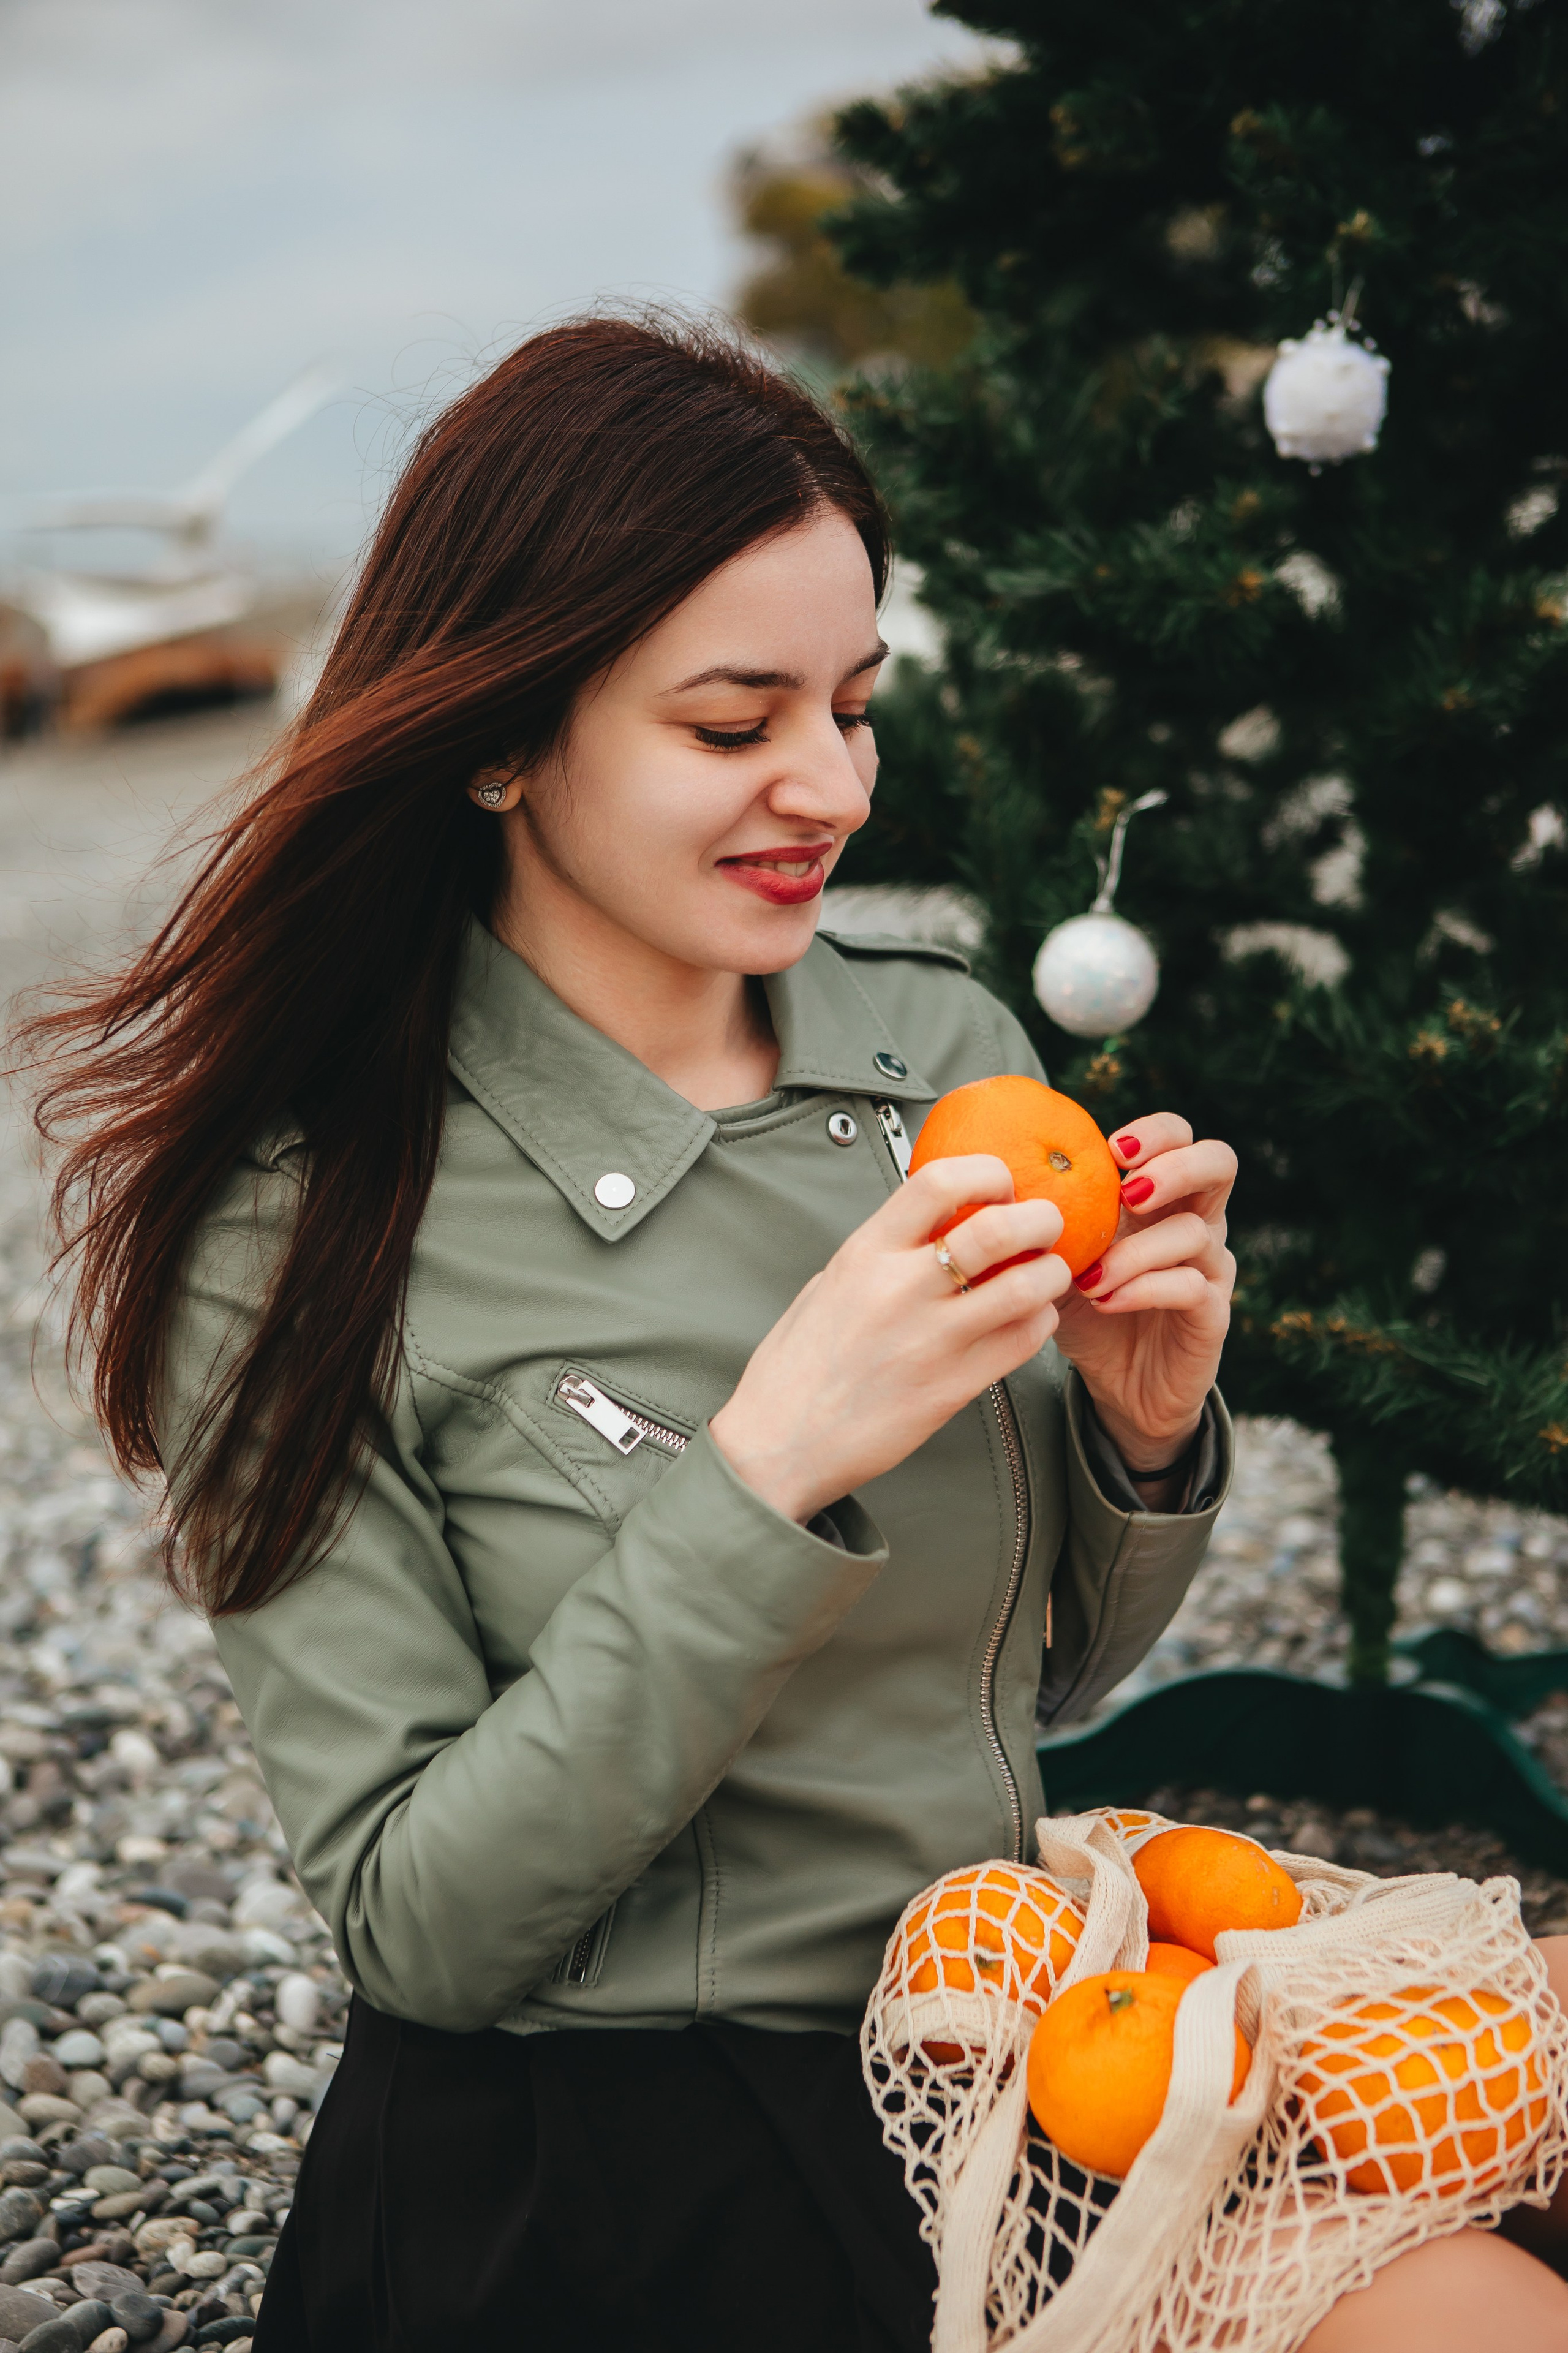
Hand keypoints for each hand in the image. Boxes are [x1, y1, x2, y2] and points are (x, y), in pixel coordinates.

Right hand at [711, 1156, 1073, 1522]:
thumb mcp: (829, 1284)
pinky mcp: (952, 1388)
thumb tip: (931, 1228)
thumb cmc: (796, 1368)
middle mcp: (900, 1289)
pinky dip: (1040, 1323)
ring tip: (1047, 1273)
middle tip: (1047, 1224)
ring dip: (1051, 1273)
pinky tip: (1030, 1320)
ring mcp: (931, 1341)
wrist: (778, 1444)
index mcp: (865, 1253)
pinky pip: (1022, 1342)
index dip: (987, 1173)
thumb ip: (883, 1252)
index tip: (1000, 1186)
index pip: (939, 1182)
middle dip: (1041, 1218)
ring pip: (1026, 1287)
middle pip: (998, 1227)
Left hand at [1053, 1115, 1235, 1479]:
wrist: (1120, 1386)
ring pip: (1194, 1232)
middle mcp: (1198, 1223)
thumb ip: (1047, 1218)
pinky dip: (1143, 1288)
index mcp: (1164, 1199)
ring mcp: (1211, 1268)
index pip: (1180, 1139)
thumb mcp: (1061, 1258)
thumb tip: (990, 1172)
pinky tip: (1105, 1301)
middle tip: (1128, 1191)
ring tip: (1089, 1277)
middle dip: (1175, 1166)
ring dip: (1134, 1249)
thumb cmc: (1090, 1310)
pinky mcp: (1213, 1314)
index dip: (1155, 1132)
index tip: (1111, 1149)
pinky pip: (1190, 1287)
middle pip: (1219, 1163)